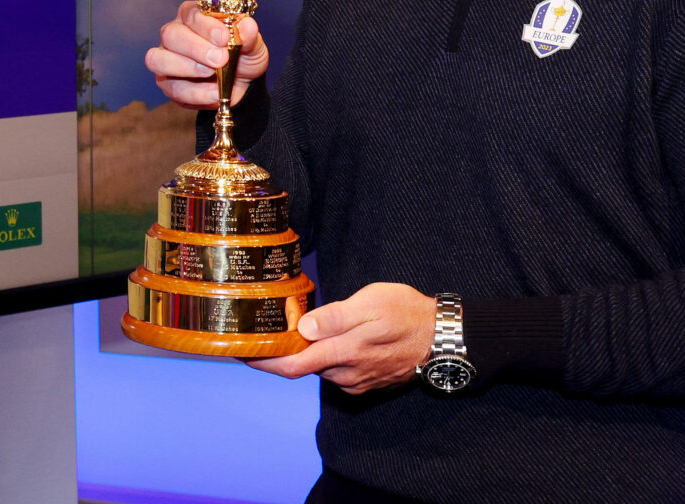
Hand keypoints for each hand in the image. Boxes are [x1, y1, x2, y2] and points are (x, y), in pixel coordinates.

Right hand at [144, 0, 268, 108]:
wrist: (240, 84)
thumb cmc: (241, 57)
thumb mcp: (253, 46)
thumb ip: (249, 36)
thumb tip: (247, 25)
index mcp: (194, 17)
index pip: (191, 13)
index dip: (205, 25)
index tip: (224, 37)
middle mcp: (175, 34)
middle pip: (170, 35)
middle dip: (195, 48)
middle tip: (220, 59)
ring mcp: (166, 58)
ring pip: (159, 60)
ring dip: (187, 68)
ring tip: (211, 75)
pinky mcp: (167, 83)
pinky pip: (172, 88)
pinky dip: (195, 93)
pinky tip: (213, 94)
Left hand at [245, 283, 435, 394]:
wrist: (443, 337)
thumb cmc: (407, 313)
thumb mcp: (370, 303)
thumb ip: (335, 317)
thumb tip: (303, 327)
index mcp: (343, 352)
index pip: (293, 366)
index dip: (264, 362)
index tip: (241, 354)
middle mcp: (347, 374)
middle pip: (303, 366)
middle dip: (284, 351)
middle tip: (265, 329)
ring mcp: (357, 381)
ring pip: (321, 367)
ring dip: (308, 352)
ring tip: (295, 328)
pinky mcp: (367, 382)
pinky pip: (337, 371)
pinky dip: (326, 357)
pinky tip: (328, 338)